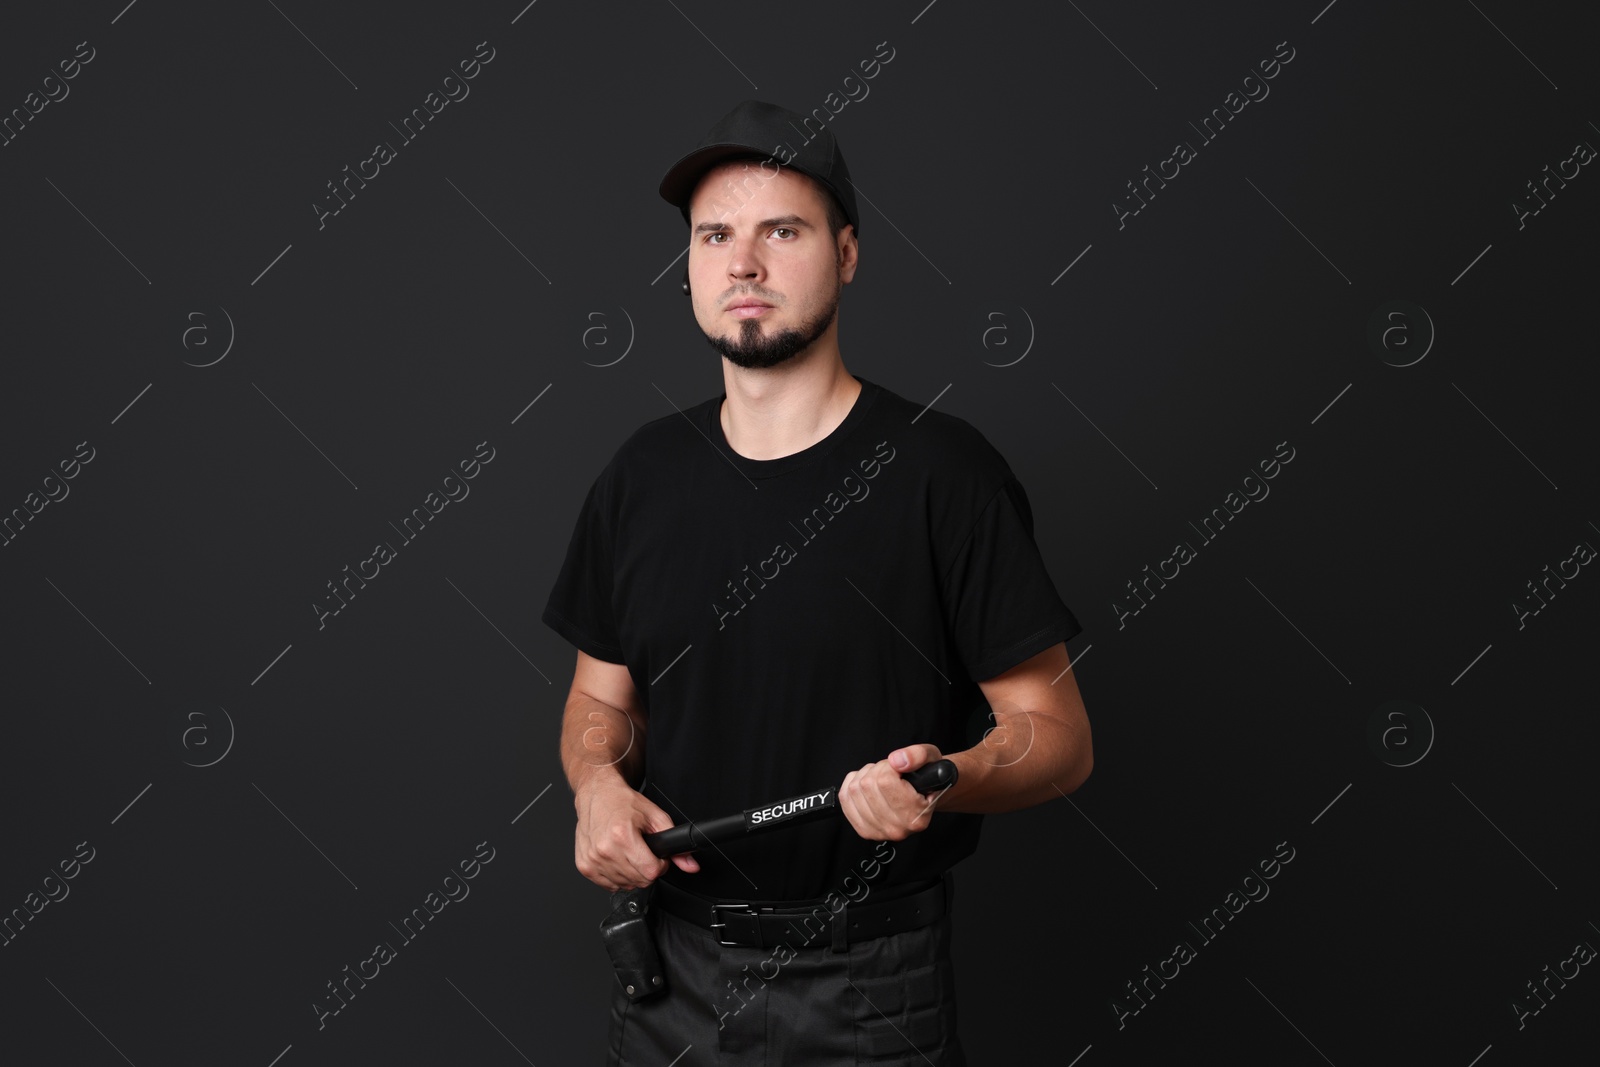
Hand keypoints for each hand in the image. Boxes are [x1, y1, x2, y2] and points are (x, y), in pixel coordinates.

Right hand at [573, 778, 698, 891]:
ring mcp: (592, 860)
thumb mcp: (655, 817)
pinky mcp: (585, 867)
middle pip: (639, 880)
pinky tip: (617, 858)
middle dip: (647, 869)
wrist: (598, 795)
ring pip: (626, 885)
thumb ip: (675, 843)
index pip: (651, 871)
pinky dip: (618, 876)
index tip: (657, 856)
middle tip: (643, 851)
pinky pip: (610, 886)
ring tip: (628, 851)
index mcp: (622, 836)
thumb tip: (690, 865)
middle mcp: (604, 850)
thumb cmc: (623, 803)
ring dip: (632, 873)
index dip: (660, 865)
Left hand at [837, 744, 945, 841]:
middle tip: (891, 772)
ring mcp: (878, 832)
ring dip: (865, 776)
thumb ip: (918, 756)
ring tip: (882, 779)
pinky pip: (845, 798)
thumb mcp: (932, 758)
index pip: (885, 781)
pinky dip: (852, 784)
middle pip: (867, 785)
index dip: (889, 767)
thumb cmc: (929, 779)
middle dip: (877, 769)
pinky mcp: (864, 830)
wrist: (927, 798)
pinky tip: (868, 784)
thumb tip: (896, 761)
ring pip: (854, 790)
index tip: (900, 768)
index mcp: (916, 816)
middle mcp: (897, 828)